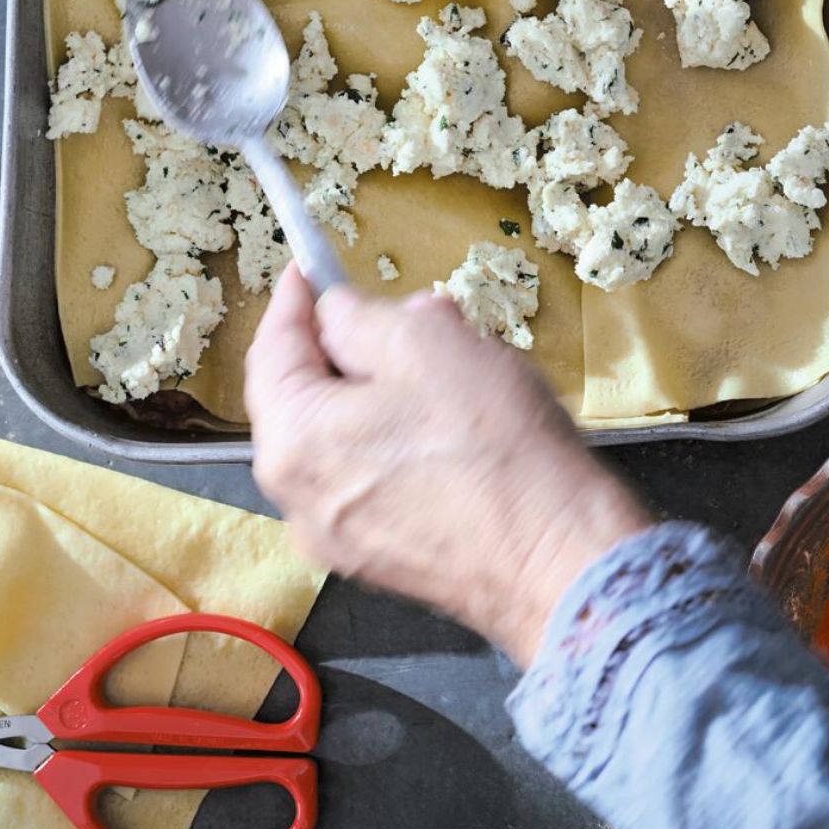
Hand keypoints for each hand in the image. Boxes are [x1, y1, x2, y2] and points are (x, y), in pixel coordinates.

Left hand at [245, 268, 652, 665]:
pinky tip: (455, 432)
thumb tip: (337, 314)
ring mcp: (335, 538)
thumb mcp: (429, 345)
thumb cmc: (492, 444)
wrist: (556, 558)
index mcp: (290, 440)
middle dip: (352, 350)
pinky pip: (371, 483)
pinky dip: (396, 446)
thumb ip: (365, 318)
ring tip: (450, 371)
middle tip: (411, 315)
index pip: (272, 352)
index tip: (309, 267)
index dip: (294, 301)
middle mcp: (294, 498)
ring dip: (380, 398)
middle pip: (305, 401)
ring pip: (342, 443)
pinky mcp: (380, 561)